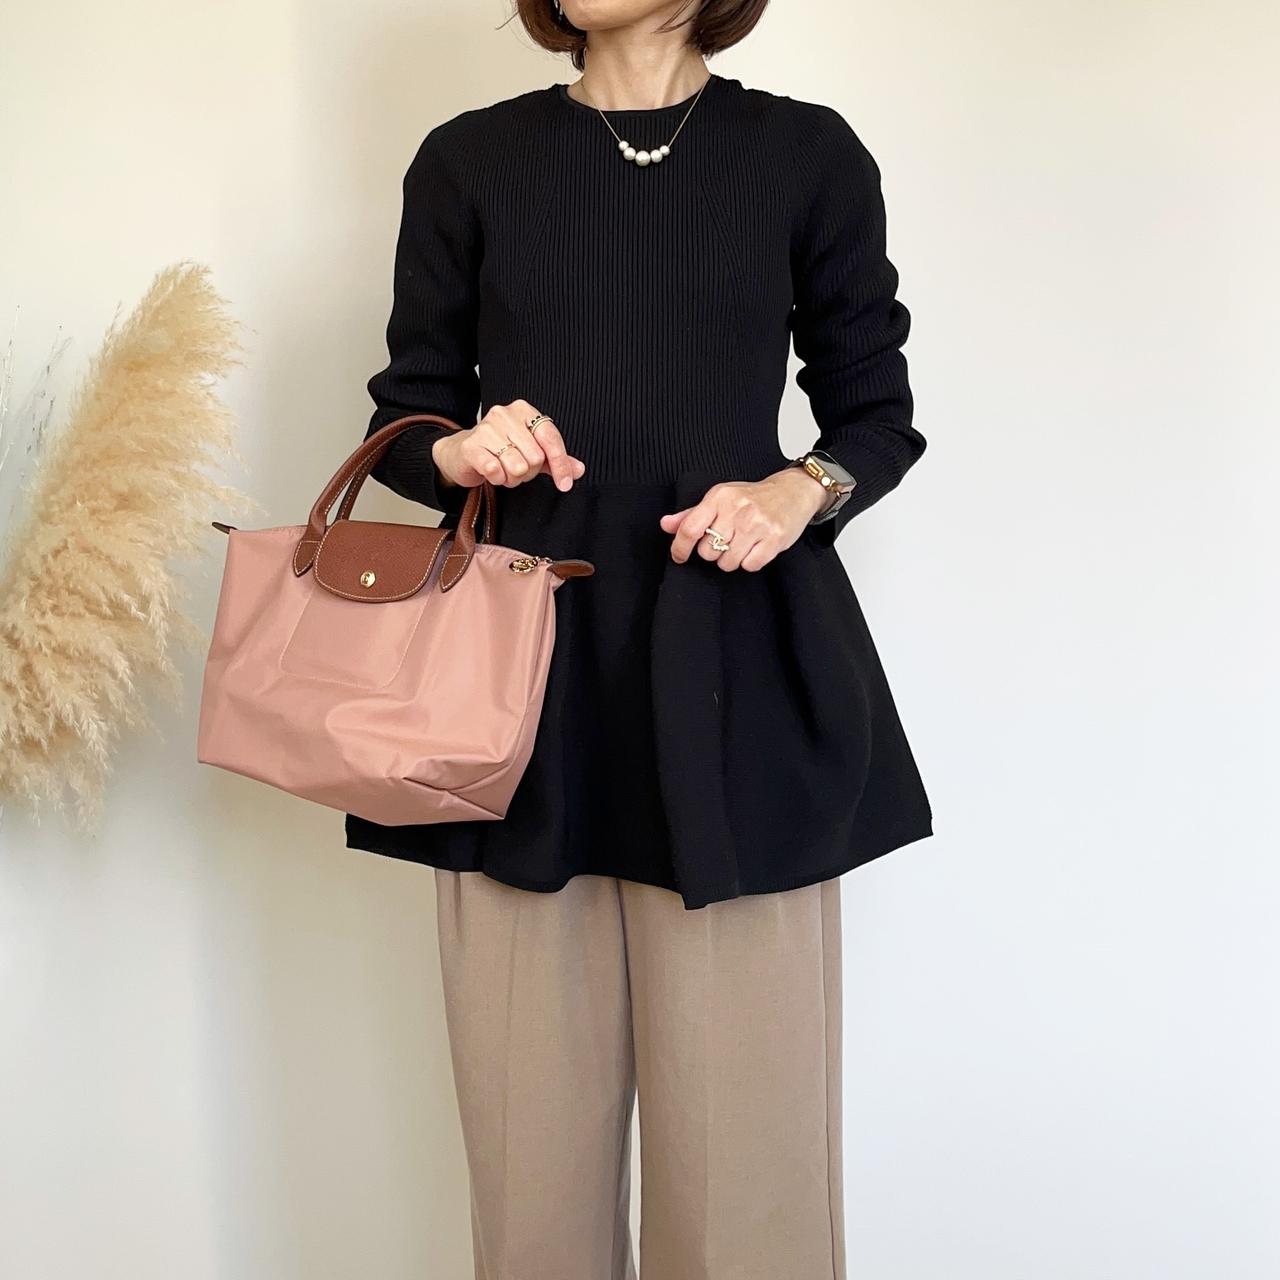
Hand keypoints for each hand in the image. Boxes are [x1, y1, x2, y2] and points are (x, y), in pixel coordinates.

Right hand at [432, 400, 585, 491]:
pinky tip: (492, 472)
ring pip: (517, 467)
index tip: (565, 484)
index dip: (561, 464)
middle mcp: (504, 414)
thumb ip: (555, 459)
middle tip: (517, 469)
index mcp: (524, 410)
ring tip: (504, 470)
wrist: (462, 452)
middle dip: (529, 472)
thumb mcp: (531, 451)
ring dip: (513, 478)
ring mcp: (486, 428)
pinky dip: (497, 479)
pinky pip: (496, 472)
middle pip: (535, 457)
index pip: (551, 438)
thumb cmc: (500, 449)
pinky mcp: (471, 446)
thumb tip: (579, 470)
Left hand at [659, 468, 832, 570]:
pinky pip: (749, 566)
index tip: (679, 557)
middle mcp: (737, 509)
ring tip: (742, 544)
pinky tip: (756, 548)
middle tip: (726, 540)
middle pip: (707, 551)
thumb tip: (665, 525)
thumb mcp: (721, 499)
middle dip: (713, 551)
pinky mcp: (774, 539)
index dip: (679, 548)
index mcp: (720, 497)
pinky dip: (750, 562)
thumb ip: (692, 515)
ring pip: (727, 562)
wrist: (793, 491)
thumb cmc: (753, 497)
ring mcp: (757, 525)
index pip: (689, 529)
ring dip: (731, 559)